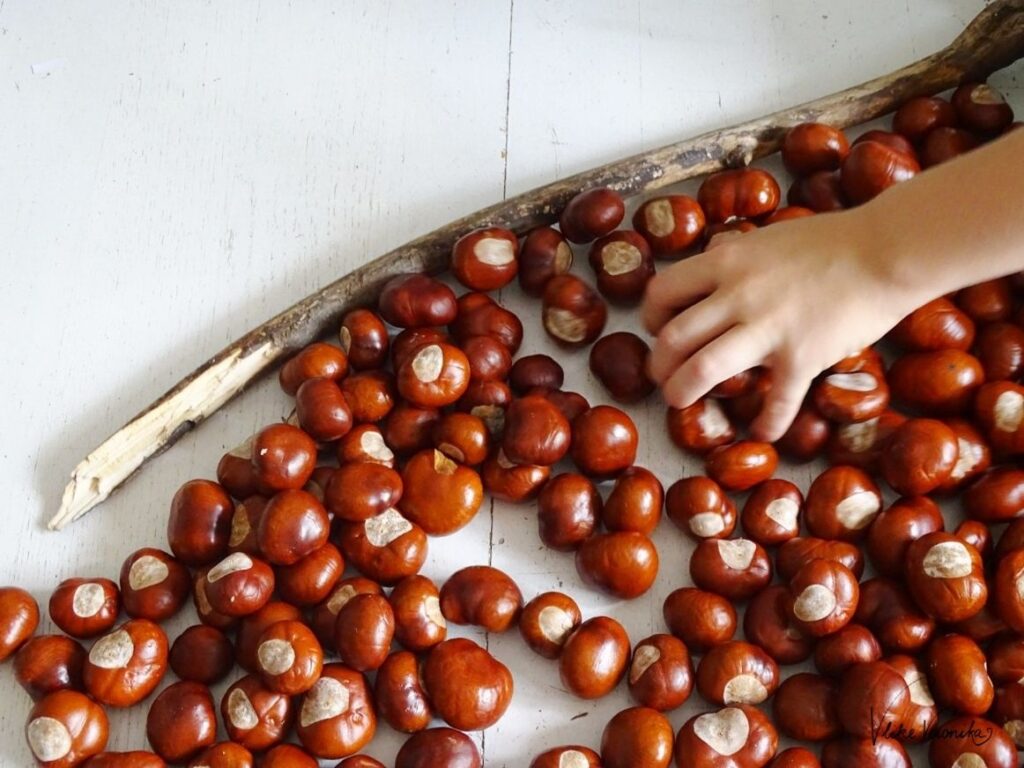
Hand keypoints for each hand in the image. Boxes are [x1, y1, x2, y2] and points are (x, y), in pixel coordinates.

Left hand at [642, 208, 919, 441]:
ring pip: (702, 368)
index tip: (659, 330)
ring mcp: (768, 328)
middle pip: (672, 338)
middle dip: (659, 365)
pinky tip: (762, 433)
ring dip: (682, 392)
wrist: (888, 251)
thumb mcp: (767, 239)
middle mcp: (738, 295)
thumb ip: (734, 255)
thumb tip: (711, 262)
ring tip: (680, 403)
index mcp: (726, 262)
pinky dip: (767, 423)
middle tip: (664, 377)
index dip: (651, 317)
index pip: (662, 293)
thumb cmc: (832, 241)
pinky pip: (776, 401)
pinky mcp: (802, 357)